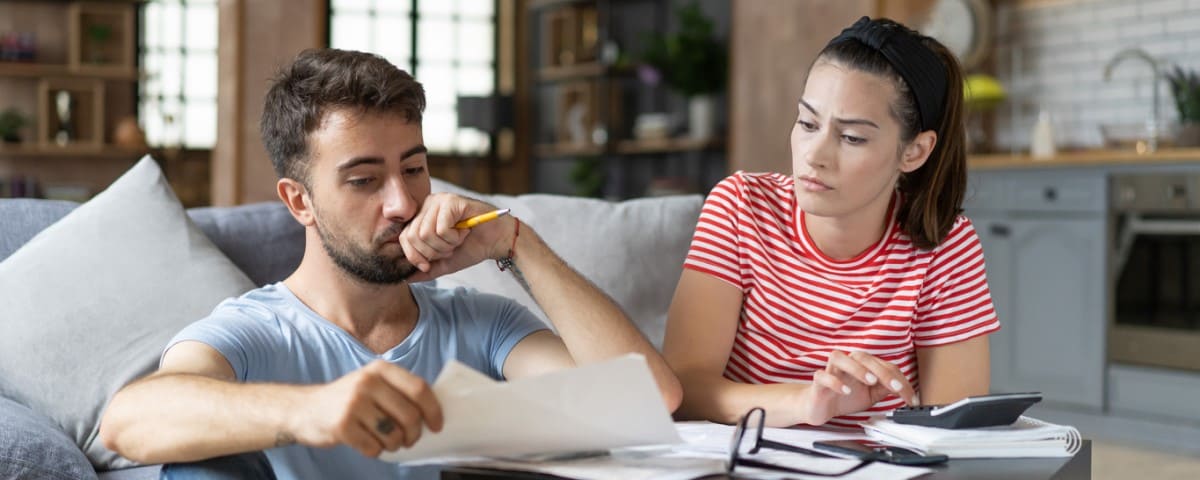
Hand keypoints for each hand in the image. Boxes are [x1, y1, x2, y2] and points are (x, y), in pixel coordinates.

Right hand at [290, 360, 442, 457]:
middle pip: (410, 415)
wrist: (305, 409)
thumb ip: (398, 391)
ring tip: (386, 441)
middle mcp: (367, 382)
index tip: (437, 426)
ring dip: (394, 445)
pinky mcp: (342, 426)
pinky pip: (374, 448)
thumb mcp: (372, 383)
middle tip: (409, 440)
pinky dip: (375, 451)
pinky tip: (367, 443)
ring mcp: (353, 404)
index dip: (433, 410)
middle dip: (414, 434)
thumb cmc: (348, 399)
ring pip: (393, 435)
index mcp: (381, 369)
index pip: (419, 389)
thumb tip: (433, 412)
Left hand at [398, 193, 514, 281]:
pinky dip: (454, 238)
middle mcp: (428, 205)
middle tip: (451, 249)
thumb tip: (405, 277)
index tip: (429, 265)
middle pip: (413, 236)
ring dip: (445, 245)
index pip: (404, 238)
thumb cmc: (471, 247)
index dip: (414, 256)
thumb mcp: (443, 262)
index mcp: (422, 217)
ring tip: (458, 239)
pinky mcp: (451, 201)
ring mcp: (439, 201)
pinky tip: (465, 232)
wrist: (497, 241)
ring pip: (426, 233)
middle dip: (433, 252)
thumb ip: (425, 269)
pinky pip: (441, 228)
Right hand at [804, 350, 916, 424]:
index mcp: (862, 365)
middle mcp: (846, 363)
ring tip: (870, 381)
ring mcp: (830, 370)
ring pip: (839, 358)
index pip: (883, 366)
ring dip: (857, 368)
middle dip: (883, 372)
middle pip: (864, 358)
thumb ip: (885, 389)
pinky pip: (822, 376)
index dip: (899, 380)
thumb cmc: (844, 397)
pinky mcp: (817, 382)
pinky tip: (846, 390)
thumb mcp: (871, 395)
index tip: (911, 398)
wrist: (818, 407)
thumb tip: (905, 389)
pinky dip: (835, 382)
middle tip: (896, 388)